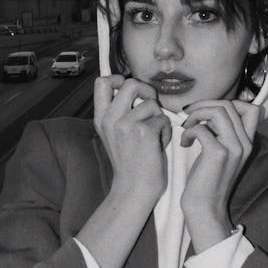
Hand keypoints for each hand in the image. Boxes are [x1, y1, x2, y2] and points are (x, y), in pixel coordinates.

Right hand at [94, 75, 171, 208]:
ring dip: (158, 118)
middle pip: (130, 83)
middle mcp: (111, 119)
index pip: (102, 82)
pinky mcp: (144, 132)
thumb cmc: (130, 163)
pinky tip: (158, 146)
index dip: (119, 78)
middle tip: (151, 105)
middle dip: (147, 90)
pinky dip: (165, 132)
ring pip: (152, 103)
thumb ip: (121, 112)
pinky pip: (163, 119)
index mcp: (101, 118)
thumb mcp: (116, 135)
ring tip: (154, 136)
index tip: (130, 88)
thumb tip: (137, 88)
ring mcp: (126, 124)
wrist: (134, 189)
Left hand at [180, 100, 259, 252]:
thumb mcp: (221, 153)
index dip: (229, 103)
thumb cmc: (206, 181)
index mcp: (247, 142)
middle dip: (205, 105)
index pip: (251, 108)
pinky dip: (189, 131)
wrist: (205, 208)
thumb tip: (208, 112)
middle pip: (230, 105)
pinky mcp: (218, 154)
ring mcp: (233, 148)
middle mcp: (244, 143)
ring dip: (196, 115)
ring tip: (187, 127)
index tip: (207, 113)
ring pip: (218, 111)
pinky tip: (185, 143)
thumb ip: (222, 134)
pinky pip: (202, 128)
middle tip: (190, 117)